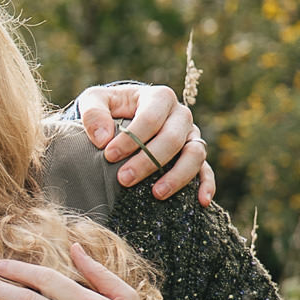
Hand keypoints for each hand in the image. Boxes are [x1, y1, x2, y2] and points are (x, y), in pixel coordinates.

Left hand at [74, 83, 214, 205]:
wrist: (124, 115)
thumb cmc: (109, 108)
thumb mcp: (94, 101)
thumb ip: (93, 114)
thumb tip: (103, 139)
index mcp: (159, 98)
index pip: (151, 117)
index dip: (132, 138)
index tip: (109, 156)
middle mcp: (180, 115)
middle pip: (173, 138)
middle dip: (149, 161)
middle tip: (124, 179)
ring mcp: (190, 136)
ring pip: (195, 154)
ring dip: (178, 176)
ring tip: (156, 194)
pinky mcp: (194, 155)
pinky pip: (206, 170)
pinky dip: (206, 185)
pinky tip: (201, 202)